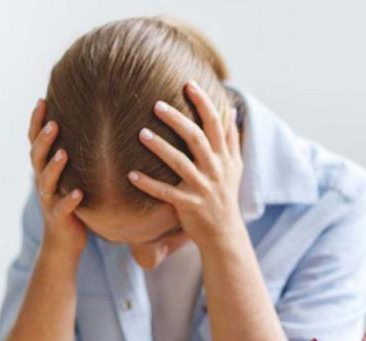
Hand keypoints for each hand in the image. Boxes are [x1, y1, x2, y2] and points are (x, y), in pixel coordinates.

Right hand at [28, 99, 86, 257]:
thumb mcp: (73, 178)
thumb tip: (97, 128)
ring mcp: (50, 200)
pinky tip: (78, 193)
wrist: (64, 243)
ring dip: (54, 166)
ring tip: (63, 153)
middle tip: (53, 121)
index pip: (36, 142)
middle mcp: (44, 182)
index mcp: (46, 170)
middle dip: (44, 139)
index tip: (42, 100)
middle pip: (38, 156)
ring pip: (47, 181)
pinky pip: (63, 208)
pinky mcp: (60, 218)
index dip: (36, 122)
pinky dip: (69, 200)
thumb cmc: (74, 205)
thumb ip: (78, 157)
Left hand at [128, 80, 242, 250]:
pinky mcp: (189, 205)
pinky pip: (166, 193)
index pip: (216, 124)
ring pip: (181, 163)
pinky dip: (148, 184)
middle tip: (156, 104)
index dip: (204, 103)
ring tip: (141, 133)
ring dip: (160, 147)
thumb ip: (232, 139)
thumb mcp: (235, 167)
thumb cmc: (225, 195)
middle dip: (178, 120)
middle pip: (197, 138)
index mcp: (225, 157)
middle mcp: (216, 169)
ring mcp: (203, 187)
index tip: (188, 84)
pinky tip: (131, 175)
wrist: (224, 233)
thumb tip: (231, 110)